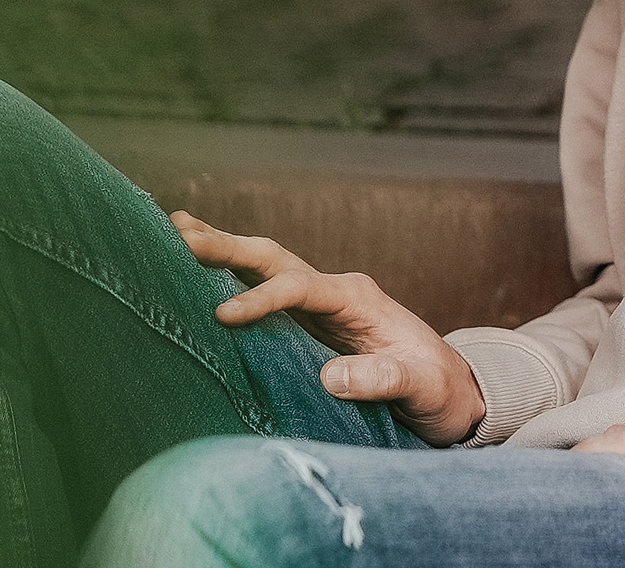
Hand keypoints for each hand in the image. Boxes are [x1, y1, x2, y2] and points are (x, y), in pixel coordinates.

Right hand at [171, 210, 486, 445]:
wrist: (454, 393)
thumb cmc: (439, 391)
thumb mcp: (422, 388)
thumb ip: (383, 380)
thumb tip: (331, 377)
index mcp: (358, 298)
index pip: (300, 287)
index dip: (261, 299)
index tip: (224, 316)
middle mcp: (333, 292)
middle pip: (273, 259)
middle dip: (226, 246)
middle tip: (175, 232)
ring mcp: (318, 305)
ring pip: (262, 268)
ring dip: (220, 250)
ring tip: (170, 231)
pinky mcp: (307, 324)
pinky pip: (261, 292)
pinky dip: (227, 276)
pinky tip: (195, 269)